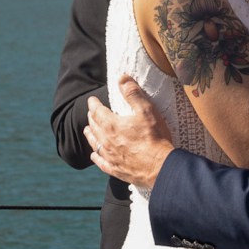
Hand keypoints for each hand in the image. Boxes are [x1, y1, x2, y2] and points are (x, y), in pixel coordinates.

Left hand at [86, 75, 174, 189]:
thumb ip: (133, 94)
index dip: (93, 104)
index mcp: (112, 125)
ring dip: (90, 135)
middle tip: (91, 112)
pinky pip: (100, 162)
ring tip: (87, 130)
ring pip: (94, 143)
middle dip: (91, 117)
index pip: (97, 111)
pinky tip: (94, 155)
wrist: (160, 167)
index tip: (92, 100)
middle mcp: (107, 141)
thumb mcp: (147, 111)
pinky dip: (96, 157)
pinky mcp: (115, 169)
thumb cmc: (155, 138)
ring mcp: (110, 156)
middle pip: (94, 127)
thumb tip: (122, 78)